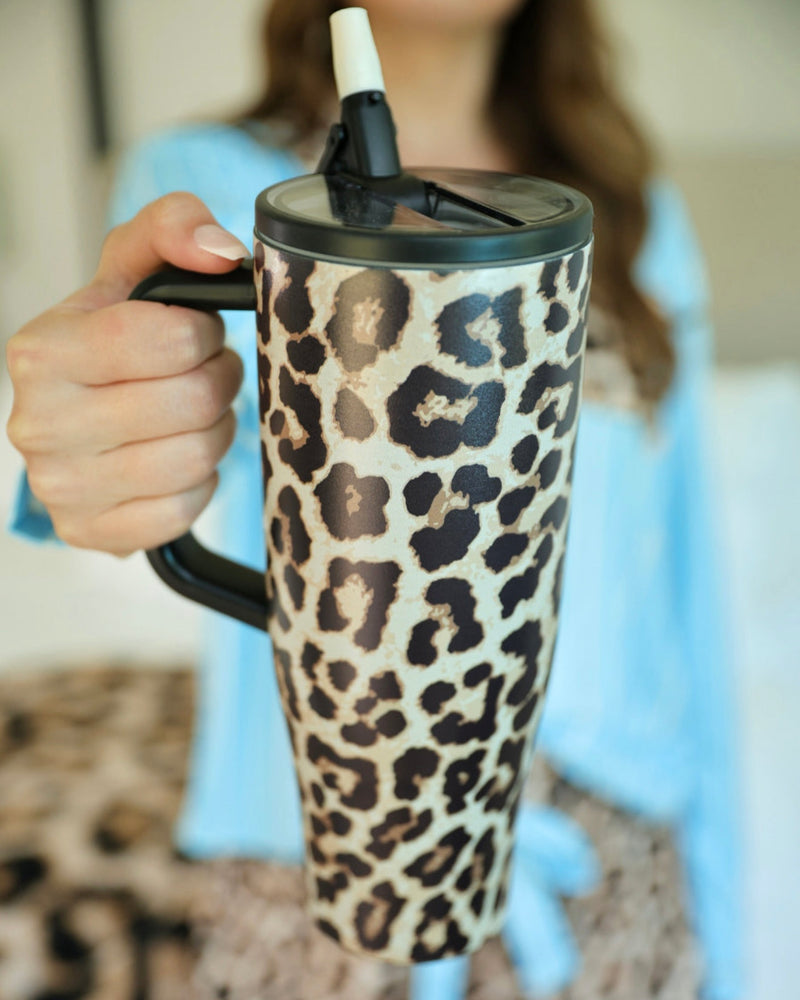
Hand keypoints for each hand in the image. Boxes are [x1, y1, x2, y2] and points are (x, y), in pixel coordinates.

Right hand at [5, 192, 249, 555]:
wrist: (76, 415)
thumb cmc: (110, 342)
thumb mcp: (131, 271)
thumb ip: (172, 228)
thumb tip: (218, 249)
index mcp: (42, 351)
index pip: (168, 338)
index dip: (204, 334)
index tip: (197, 333)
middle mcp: (38, 422)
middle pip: (191, 401)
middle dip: (216, 382)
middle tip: (205, 374)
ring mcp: (61, 486)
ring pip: (194, 459)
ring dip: (214, 431)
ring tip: (195, 414)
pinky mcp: (89, 531)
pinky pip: (182, 510)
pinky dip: (197, 483)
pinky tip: (176, 458)